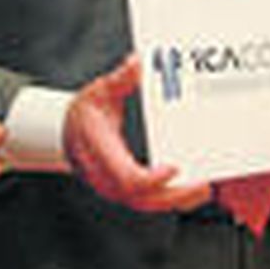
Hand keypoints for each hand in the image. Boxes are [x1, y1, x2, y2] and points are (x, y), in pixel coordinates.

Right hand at [62, 54, 210, 212]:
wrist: (65, 133)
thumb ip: (119, 80)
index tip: (175, 167)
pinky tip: (190, 190)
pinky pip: (147, 201)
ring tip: (204, 189)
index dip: (152, 178)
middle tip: (204, 185)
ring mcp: (113, 187)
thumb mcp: (98, 91)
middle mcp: (105, 176)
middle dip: (175, 195)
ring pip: (146, 204)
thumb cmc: (83, 113)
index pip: (128, 177)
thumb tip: (136, 63)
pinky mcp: (122, 191)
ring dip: (176, 200)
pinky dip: (170, 198)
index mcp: (99, 152)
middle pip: (142, 198)